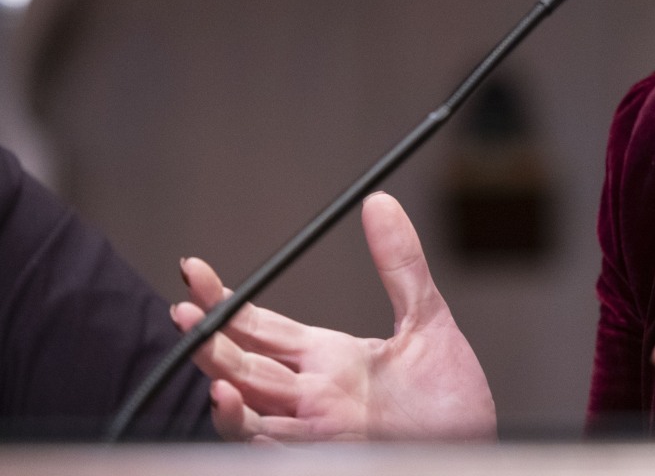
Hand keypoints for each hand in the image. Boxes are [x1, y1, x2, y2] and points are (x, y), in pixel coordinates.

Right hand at [172, 192, 495, 442]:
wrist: (473, 443)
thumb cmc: (447, 396)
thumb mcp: (426, 319)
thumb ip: (400, 265)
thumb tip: (380, 203)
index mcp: (328, 357)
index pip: (262, 326)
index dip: (227, 301)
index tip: (194, 272)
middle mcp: (312, 393)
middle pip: (245, 362)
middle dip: (210, 336)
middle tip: (182, 307)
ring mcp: (314, 426)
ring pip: (247, 403)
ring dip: (219, 376)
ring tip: (199, 345)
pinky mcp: (323, 454)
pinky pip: (271, 442)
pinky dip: (244, 422)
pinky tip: (230, 398)